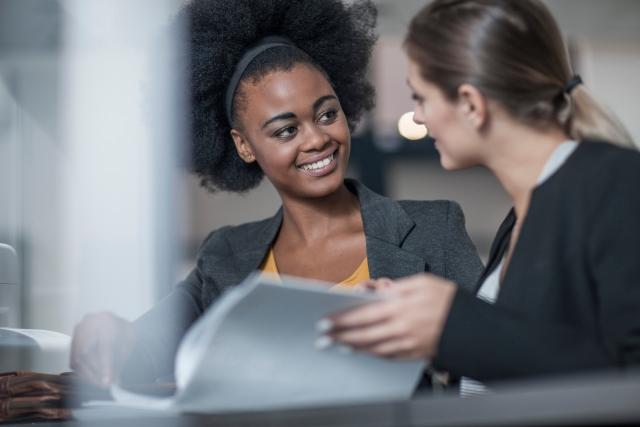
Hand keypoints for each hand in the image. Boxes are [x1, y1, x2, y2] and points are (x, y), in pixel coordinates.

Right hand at [70, 312, 135, 386]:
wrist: (116, 325)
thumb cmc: (124, 333)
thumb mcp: (128, 345)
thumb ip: (119, 362)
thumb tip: (113, 380)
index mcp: (107, 321)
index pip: (104, 346)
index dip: (105, 366)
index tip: (107, 381)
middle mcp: (89, 323)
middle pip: (87, 353)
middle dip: (96, 373)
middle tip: (105, 385)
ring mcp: (79, 331)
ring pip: (77, 358)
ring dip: (88, 375)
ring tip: (100, 383)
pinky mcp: (73, 340)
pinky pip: (73, 360)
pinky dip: (83, 372)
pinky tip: (92, 377)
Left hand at [326, 274, 456, 358]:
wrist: (472, 325)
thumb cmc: (447, 299)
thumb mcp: (423, 282)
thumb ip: (397, 286)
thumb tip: (378, 289)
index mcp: (401, 307)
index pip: (363, 314)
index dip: (342, 319)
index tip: (326, 321)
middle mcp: (401, 327)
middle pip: (363, 334)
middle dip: (340, 336)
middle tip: (323, 338)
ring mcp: (407, 343)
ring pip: (373, 348)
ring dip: (352, 347)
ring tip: (337, 345)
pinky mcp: (414, 354)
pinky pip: (387, 356)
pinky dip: (372, 354)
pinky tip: (362, 351)